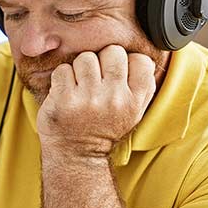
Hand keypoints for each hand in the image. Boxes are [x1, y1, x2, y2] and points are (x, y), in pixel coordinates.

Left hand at [37, 45, 156, 159]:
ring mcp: (88, 98)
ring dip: (80, 69)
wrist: (76, 155)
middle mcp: (114, 99)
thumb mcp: (133, 114)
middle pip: (112, 52)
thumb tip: (145, 58)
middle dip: (102, 61)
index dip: (127, 63)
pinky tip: (66, 93)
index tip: (116, 76)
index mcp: (134, 101)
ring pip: (86, 57)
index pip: (140, 60)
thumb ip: (143, 87)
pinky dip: (61, 78)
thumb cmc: (104, 129)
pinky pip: (63, 69)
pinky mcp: (64, 99)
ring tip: (80, 87)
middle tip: (95, 80)